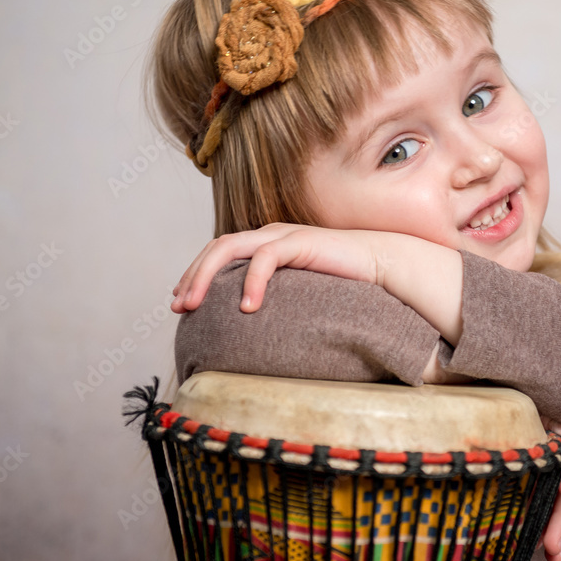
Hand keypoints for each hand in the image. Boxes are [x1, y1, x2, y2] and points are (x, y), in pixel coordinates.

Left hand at [170, 224, 383, 313]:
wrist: (381, 265)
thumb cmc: (343, 282)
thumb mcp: (299, 292)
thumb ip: (276, 297)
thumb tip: (252, 326)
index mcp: (266, 243)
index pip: (219, 253)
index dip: (195, 274)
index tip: (180, 302)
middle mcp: (269, 234)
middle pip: (217, 248)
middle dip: (193, 276)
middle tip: (179, 307)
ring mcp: (283, 235)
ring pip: (230, 247)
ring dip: (206, 276)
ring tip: (195, 305)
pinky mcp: (300, 241)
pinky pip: (266, 257)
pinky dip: (252, 281)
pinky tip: (247, 308)